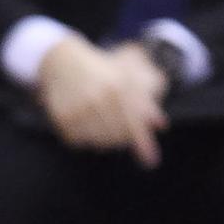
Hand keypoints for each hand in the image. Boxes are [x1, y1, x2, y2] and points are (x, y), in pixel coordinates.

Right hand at [36, 34, 167, 168]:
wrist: (62, 62)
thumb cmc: (101, 71)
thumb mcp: (126, 78)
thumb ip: (145, 102)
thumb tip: (161, 125)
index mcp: (117, 87)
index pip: (134, 124)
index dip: (144, 143)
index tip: (151, 162)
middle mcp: (98, 99)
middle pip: (118, 137)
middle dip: (123, 138)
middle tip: (121, 133)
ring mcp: (79, 110)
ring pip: (100, 142)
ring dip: (105, 138)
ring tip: (101, 120)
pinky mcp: (63, 119)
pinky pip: (80, 141)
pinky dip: (86, 136)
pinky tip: (85, 121)